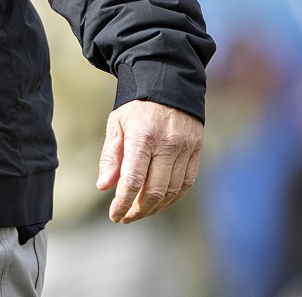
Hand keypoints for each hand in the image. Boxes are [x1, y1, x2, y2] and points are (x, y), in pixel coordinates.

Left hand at [96, 99, 202, 222]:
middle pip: (154, 191)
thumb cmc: (137, 107)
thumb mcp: (117, 124)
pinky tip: (159, 203)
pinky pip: (186, 183)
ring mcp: (185, 148)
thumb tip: (104, 186)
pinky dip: (172, 198)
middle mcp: (167, 144)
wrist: (168, 84)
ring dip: (155, 208)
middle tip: (126, 217)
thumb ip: (111, 156)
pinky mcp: (196, 151)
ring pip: (171, 191)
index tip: (114, 215)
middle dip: (138, 210)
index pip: (133, 179)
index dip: (123, 202)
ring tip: (139, 211)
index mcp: (143, 137)